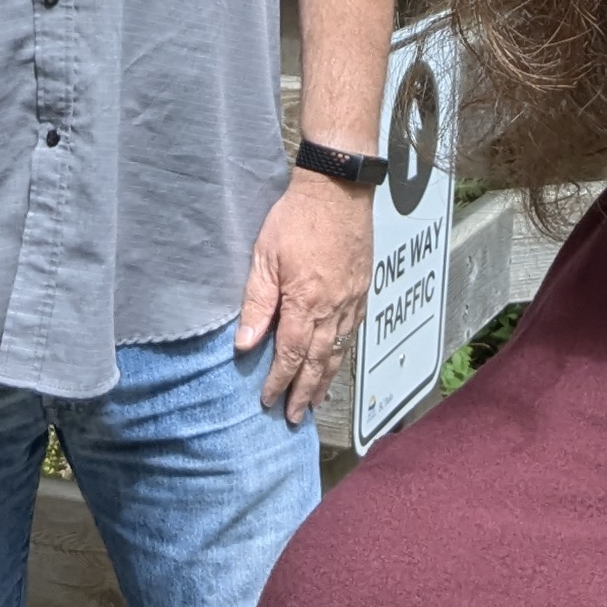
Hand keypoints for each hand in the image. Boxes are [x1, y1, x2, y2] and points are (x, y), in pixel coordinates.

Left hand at [236, 163, 371, 421]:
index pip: (291, 354)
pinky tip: (335, 361)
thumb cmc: (297, 218)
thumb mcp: (264, 257)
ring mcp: (351, 300)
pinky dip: (342, 354)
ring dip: (325, 380)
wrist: (338, 189)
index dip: (279, 381)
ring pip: (339, 351)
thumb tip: (245, 344)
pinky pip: (352, 331)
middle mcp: (333, 308)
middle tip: (294, 417)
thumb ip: (256, 304)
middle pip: (318, 362)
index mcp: (306, 302)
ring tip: (315, 400)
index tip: (268, 400)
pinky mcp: (361, 289)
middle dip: (304, 393)